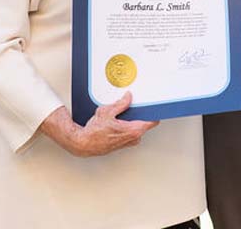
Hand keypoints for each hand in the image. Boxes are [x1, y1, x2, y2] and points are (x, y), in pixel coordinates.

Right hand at [40, 92, 158, 156]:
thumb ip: (121, 103)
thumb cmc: (94, 132)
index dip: (154, 113)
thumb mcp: (107, 111)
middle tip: (136, 106)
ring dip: (133, 121)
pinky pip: (130, 133)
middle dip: (140, 115)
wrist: (84, 143)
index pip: (152, 122)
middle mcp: (133, 138)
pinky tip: (118, 122)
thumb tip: (128, 97)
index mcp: (133, 130)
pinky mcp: (122, 144)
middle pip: (145, 124)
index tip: (156, 107)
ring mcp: (128, 142)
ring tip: (123, 115)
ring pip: (137, 128)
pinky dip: (127, 126)